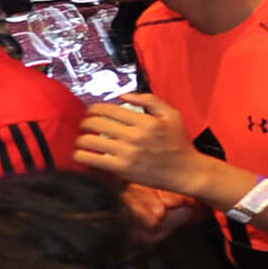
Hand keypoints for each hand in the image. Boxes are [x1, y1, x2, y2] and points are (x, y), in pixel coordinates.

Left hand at [75, 94, 205, 195]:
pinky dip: (82, 156)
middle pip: (95, 123)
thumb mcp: (173, 115)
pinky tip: (81, 155)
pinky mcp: (123, 169)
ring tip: (82, 140)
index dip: (94, 109)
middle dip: (85, 123)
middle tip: (85, 126)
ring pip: (90, 141)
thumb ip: (150, 100)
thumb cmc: (180, 144)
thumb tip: (124, 96)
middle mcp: (135, 135)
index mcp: (145, 121)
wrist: (187, 171)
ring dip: (81, 139)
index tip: (91, 113)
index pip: (108, 109)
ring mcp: (128, 153)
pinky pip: (93, 159)